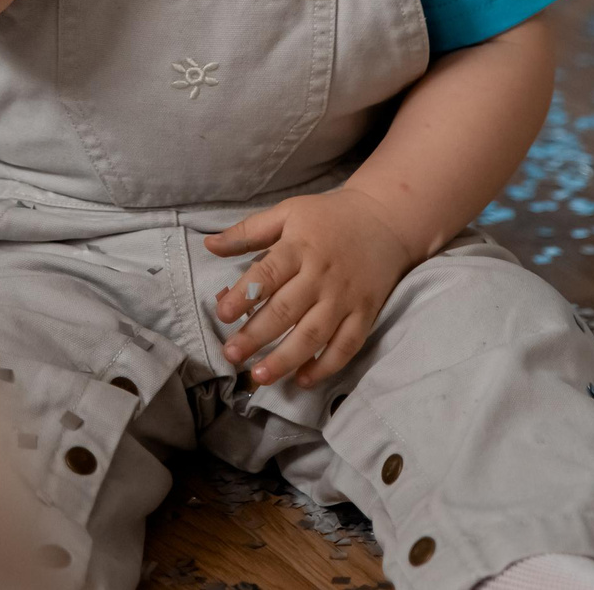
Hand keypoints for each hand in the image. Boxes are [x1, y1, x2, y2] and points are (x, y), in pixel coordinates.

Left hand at [205, 189, 416, 388]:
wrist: (384, 220)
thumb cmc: (328, 217)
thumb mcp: (287, 213)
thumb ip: (247, 232)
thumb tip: (209, 244)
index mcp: (300, 247)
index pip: (268, 274)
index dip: (244, 296)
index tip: (221, 314)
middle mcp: (322, 275)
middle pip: (286, 310)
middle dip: (256, 335)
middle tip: (231, 355)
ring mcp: (345, 297)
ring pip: (314, 334)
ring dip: (286, 358)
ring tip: (259, 375)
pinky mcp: (365, 313)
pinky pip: (347, 345)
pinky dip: (326, 366)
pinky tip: (303, 379)